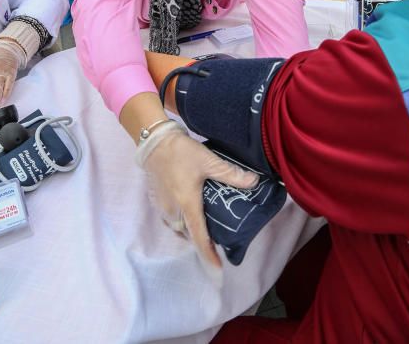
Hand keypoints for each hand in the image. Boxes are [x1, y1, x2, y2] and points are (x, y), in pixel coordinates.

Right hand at [137, 123, 258, 267]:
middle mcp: (173, 211)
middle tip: (216, 237)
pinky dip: (179, 221)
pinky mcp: (156, 200)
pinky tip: (186, 210)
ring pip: (177, 228)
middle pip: (188, 234)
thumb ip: (231, 174)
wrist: (154, 141)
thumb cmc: (181, 152)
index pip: (199, 237)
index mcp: (187, 205)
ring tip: (203, 225)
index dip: (209, 254)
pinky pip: (169, 219)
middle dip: (201, 240)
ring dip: (189, 230)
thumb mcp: (209, 161)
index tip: (218, 268)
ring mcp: (162, 206)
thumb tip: (254, 182)